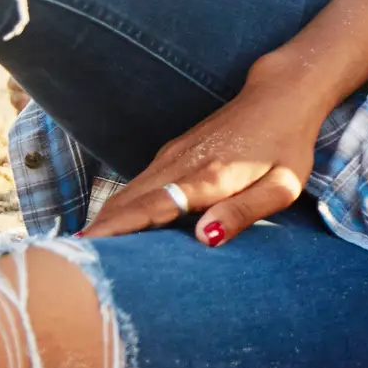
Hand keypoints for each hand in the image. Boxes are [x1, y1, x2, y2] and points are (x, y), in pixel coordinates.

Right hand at [82, 69, 329, 245]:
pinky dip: (120, 209)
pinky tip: (113, 233)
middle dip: (99, 237)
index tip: (83, 255)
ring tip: (87, 260)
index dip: (115, 232)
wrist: (282, 95)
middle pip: (125, 204)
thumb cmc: (288, 146)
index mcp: (207, 177)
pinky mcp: (172, 153)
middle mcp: (180, 164)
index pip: (149, 208)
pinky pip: (137, 186)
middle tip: (78, 273)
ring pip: (126, 194)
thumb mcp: (282, 186)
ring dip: (105, 224)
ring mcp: (172, 156)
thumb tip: (203, 238)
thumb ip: (244, 212)